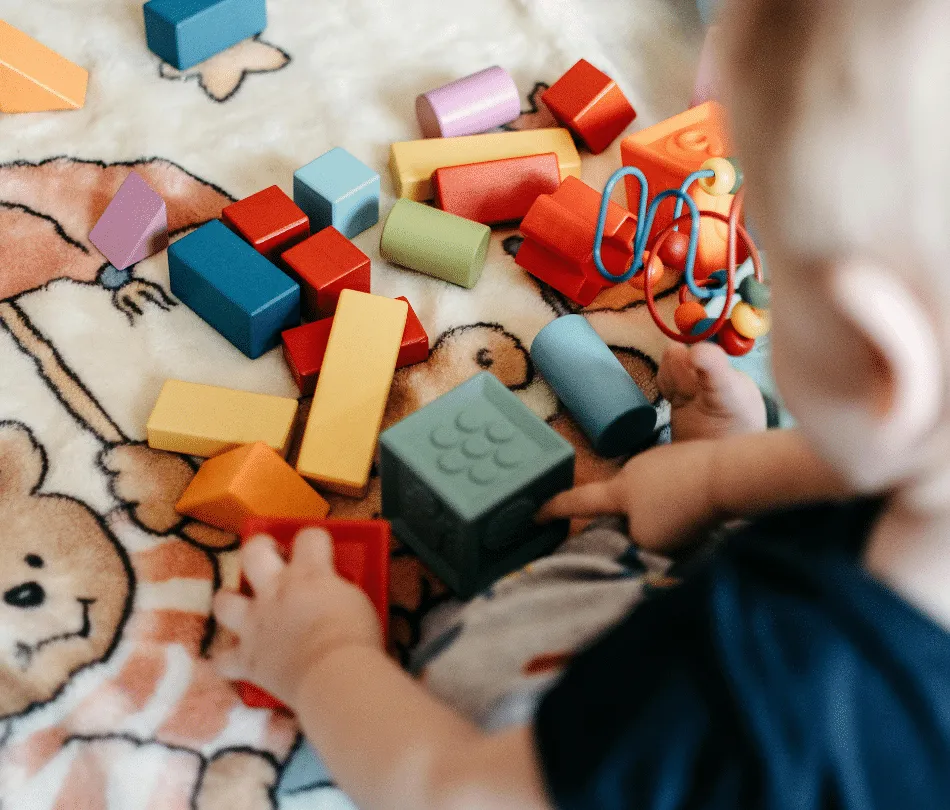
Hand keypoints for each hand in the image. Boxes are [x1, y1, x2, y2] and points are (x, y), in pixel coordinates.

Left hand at [213, 529, 382, 708]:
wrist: (335, 675)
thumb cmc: (355, 637)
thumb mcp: (356, 601)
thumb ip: (338, 590)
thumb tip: (333, 593)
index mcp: (309, 574)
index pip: (309, 536)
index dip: (314, 539)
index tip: (319, 547)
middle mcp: (275, 591)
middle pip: (252, 552)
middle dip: (259, 549)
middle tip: (271, 559)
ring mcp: (255, 624)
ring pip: (223, 600)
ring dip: (230, 602)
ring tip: (243, 608)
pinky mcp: (247, 658)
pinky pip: (222, 660)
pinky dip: (229, 660)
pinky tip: (238, 661)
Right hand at [536, 439, 719, 553]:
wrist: (728, 475)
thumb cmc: (684, 510)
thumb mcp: (649, 539)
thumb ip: (632, 537)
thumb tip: (639, 529)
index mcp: (619, 491)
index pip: (579, 502)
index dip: (555, 509)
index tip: (537, 512)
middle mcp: (635, 469)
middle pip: (623, 498)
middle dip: (631, 515)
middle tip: (655, 534)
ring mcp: (663, 459)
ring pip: (654, 492)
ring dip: (664, 506)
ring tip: (690, 522)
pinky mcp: (689, 458)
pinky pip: (678, 485)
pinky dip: (684, 497)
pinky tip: (703, 507)